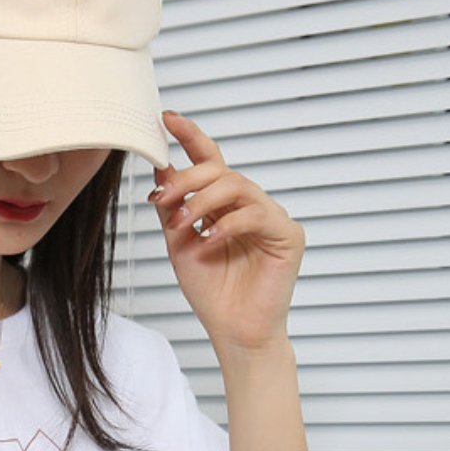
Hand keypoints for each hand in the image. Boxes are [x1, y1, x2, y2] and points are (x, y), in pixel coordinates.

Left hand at [149, 111, 304, 354]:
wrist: (233, 332)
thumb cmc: (212, 294)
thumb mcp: (180, 245)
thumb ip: (173, 208)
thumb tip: (161, 168)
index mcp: (225, 206)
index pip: (211, 161)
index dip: (192, 137)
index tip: (167, 118)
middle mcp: (250, 206)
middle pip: (221, 170)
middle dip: (187, 179)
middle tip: (162, 196)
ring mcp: (271, 218)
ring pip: (237, 186)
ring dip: (201, 202)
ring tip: (182, 225)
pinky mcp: (288, 236)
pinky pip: (256, 215)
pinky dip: (227, 224)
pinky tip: (209, 240)